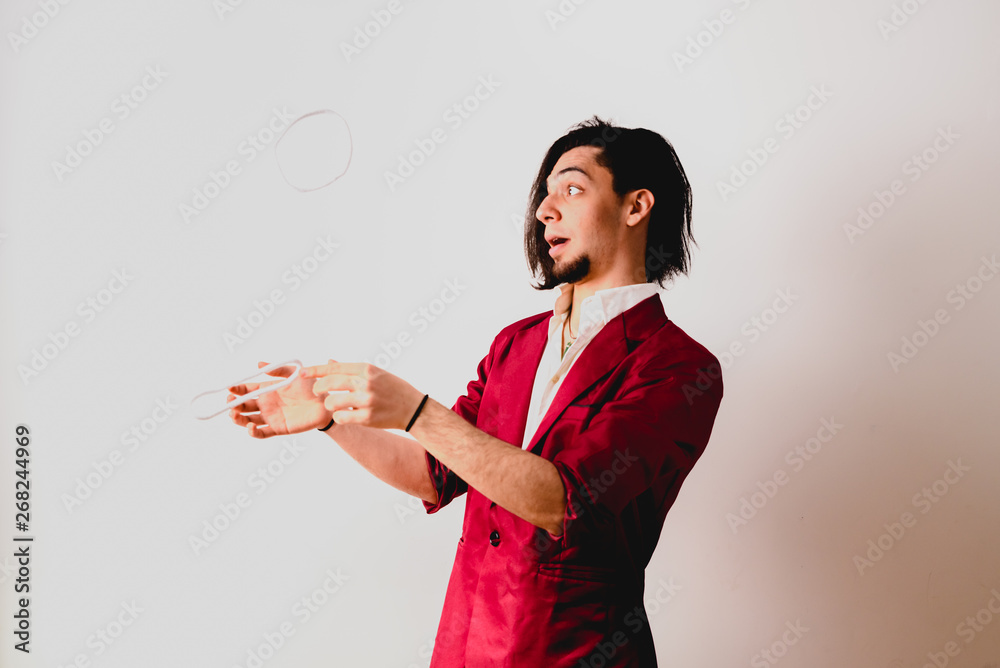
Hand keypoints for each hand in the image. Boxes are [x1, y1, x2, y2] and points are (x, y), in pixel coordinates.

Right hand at [228, 361, 331, 437]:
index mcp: (268, 390)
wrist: (326, 402)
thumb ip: (277, 369)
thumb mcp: (294, 373)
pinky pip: (262, 433)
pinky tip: (250, 427)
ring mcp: (271, 417)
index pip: (247, 390)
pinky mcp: (278, 428)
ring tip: (233, 414)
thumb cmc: (311, 386)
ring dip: (238, 419)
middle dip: (233, 404)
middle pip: (243, 406)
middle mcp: (266, 404)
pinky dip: (253, 432)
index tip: (230, 388)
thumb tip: (259, 364)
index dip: (237, 389)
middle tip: (229, 402)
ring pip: (248, 420)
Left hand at [303, 361, 424, 430]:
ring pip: (332, 402)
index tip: (302, 372)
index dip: (315, 370)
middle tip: (317, 391)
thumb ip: (351, 370)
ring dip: (329, 405)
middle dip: (318, 388)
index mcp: (366, 369)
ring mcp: (366, 401)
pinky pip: (341, 418)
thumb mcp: (375, 373)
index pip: (334, 367)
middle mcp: (366, 383)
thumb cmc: (393, 388)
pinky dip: (339, 417)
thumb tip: (329, 363)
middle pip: (329, 384)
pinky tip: (345, 415)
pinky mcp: (367, 418)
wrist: (413, 408)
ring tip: (335, 405)